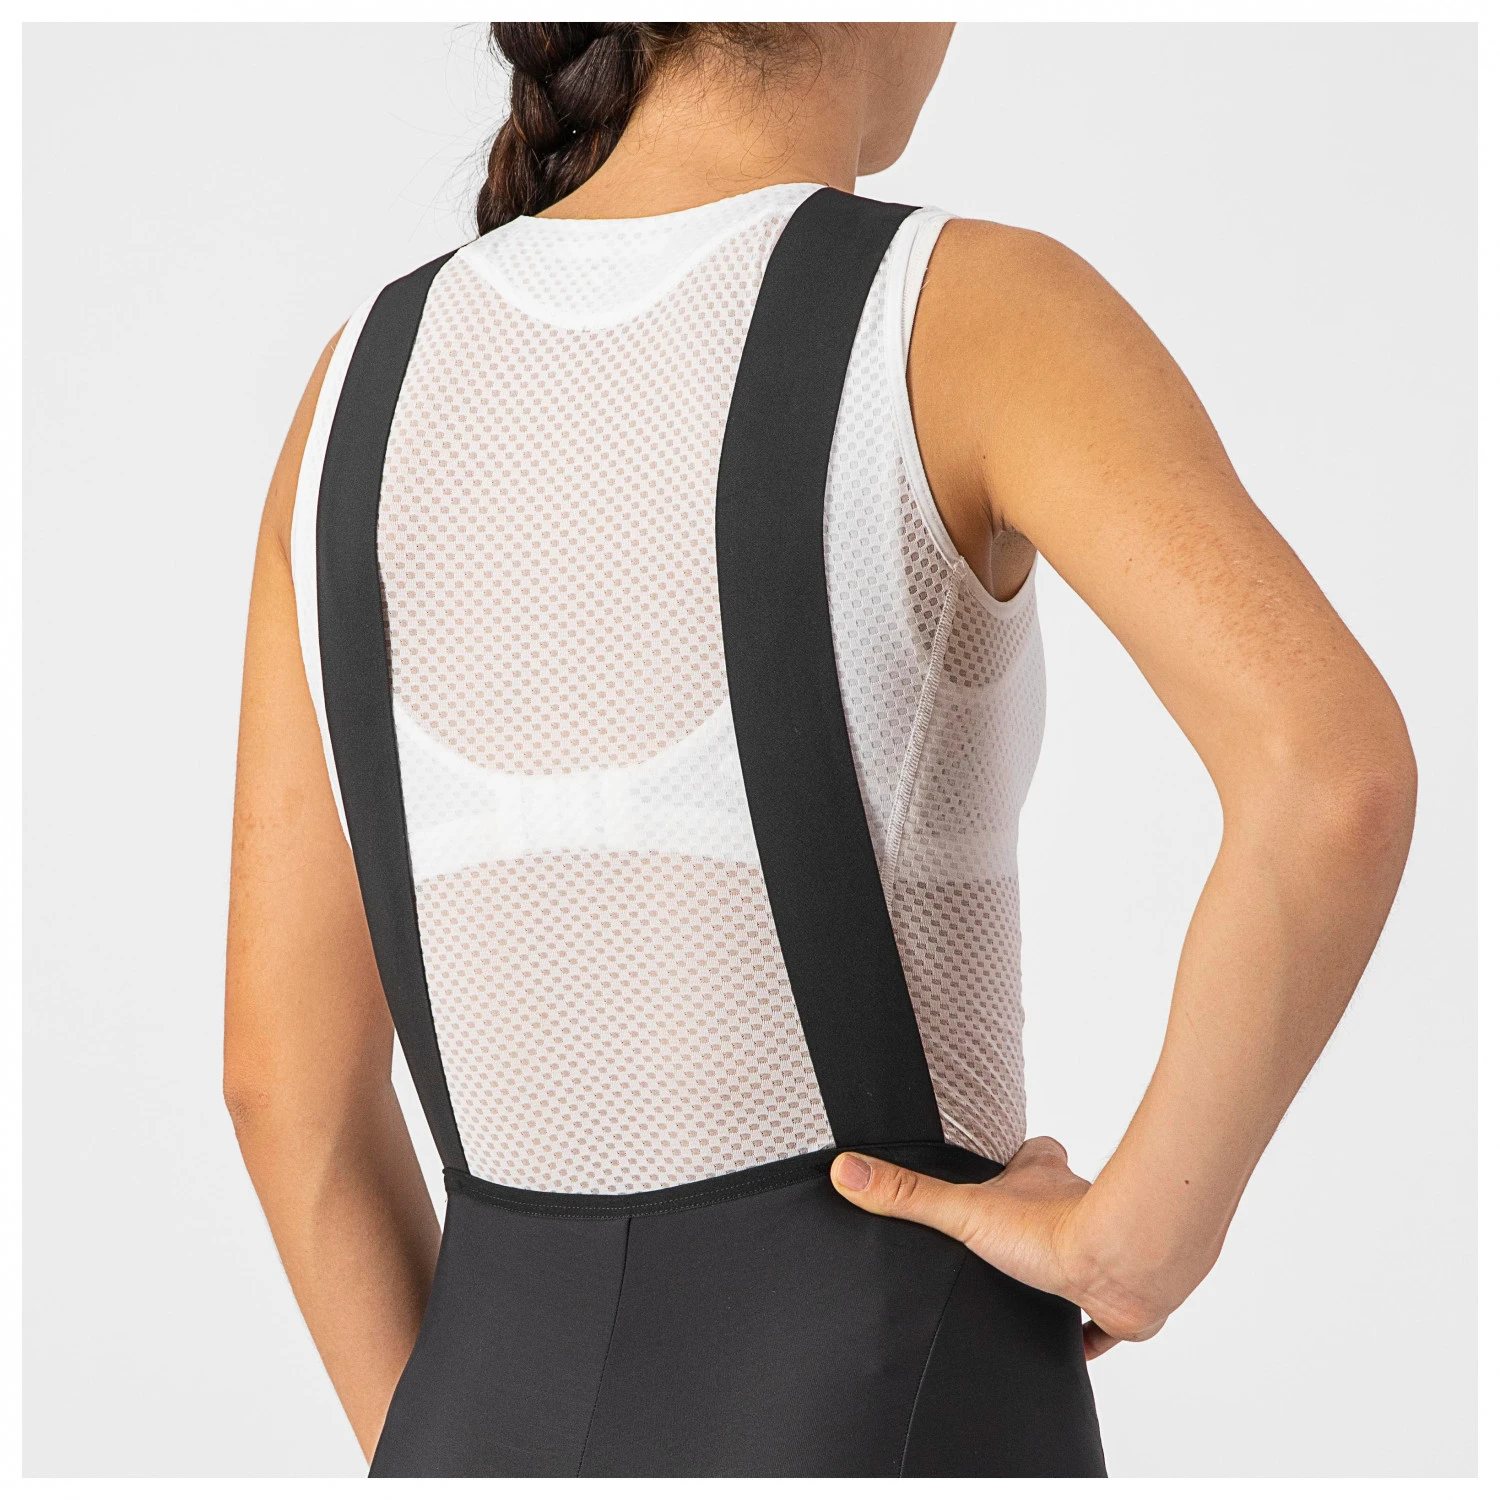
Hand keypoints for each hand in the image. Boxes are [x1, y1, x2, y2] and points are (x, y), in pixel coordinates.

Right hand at [830, 1137, 1168, 1359]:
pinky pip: (1099, 1319)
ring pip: (1081, 1253)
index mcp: (1040, 1176)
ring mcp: (1097, 1250)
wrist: (1121, 1267)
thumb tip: (848, 1170)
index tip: (1000, 1167)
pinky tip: (1072, 1344)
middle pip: (1057, 1200)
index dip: (1019, 1160)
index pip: (1032, 1153)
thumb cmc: (1051, 1229)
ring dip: (1061, 1268)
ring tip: (1028, 1288)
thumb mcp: (963, 1209)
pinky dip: (1088, 1331)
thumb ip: (906, 1194)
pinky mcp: (1110, 1298)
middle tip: (1006, 1237)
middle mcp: (1074, 1206)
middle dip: (1036, 1216)